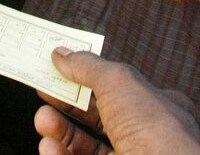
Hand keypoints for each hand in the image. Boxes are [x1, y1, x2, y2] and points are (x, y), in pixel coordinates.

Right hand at [37, 48, 199, 154]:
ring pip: (86, 145)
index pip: (117, 89)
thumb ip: (89, 66)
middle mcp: (145, 137)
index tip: (61, 72)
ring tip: (43, 121)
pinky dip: (60, 154)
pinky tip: (50, 147)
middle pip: (98, 118)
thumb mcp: (119, 82)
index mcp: (156, 108)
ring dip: (60, 132)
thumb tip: (65, 54)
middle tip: (45, 93)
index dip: (87, 79)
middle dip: (67, 105)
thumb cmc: (156, 132)